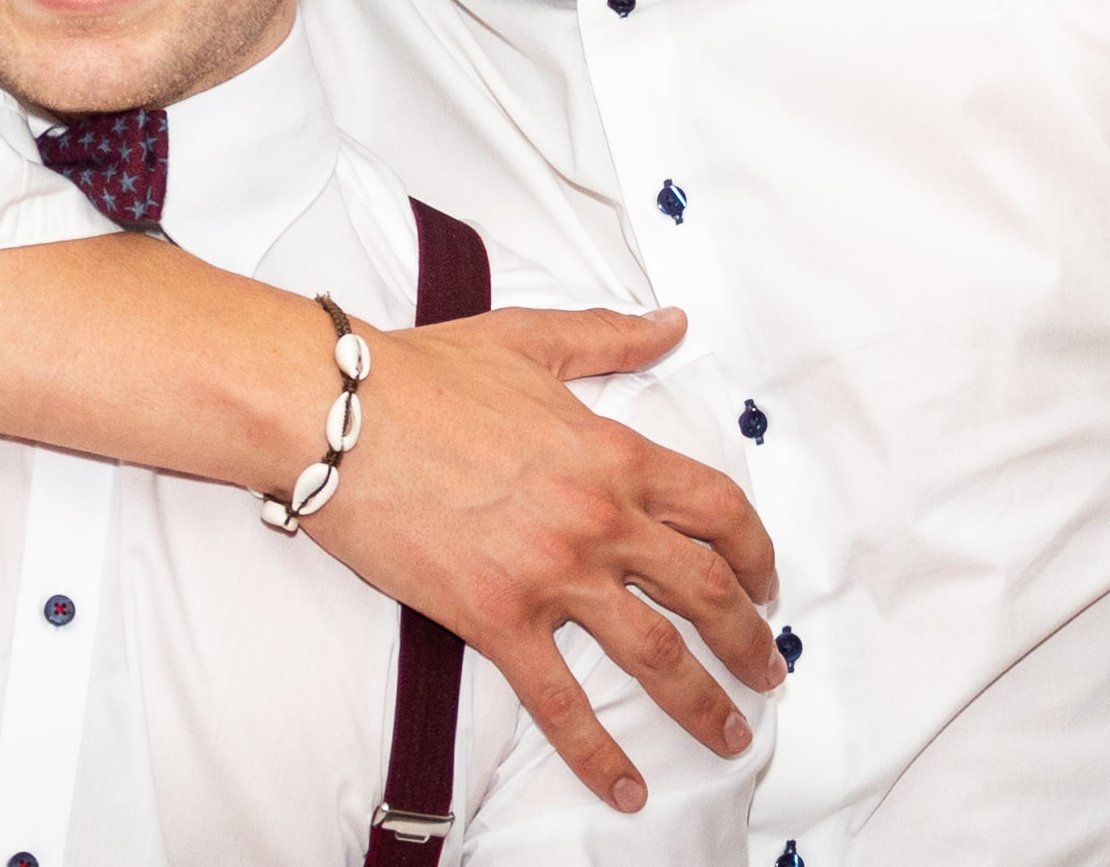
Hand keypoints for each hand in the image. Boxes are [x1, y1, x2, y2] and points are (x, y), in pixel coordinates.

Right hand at [303, 304, 779, 813]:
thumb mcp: (532, 340)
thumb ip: (612, 337)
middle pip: (706, 590)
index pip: (718, 509)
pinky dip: (598, 754)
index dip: (757, 551)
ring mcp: (552, 575)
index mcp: (615, 454)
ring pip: (653, 654)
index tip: (766, 581)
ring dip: (703, 702)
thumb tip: (673, 322)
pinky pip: (560, 701)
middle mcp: (599, 519)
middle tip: (769, 671)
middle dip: (750, 639)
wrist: (340, 415)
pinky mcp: (496, 620)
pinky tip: (628, 787)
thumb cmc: (427, 373)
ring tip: (731, 735)